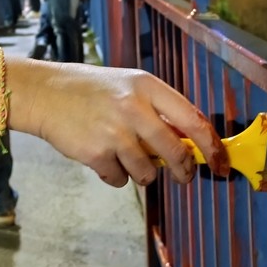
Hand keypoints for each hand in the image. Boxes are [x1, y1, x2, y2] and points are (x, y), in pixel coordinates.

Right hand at [6, 58, 229, 186]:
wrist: (45, 93)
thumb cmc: (91, 90)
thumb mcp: (128, 86)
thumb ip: (158, 110)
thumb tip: (190, 144)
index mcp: (147, 86)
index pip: (193, 120)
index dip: (212, 147)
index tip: (221, 163)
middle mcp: (134, 107)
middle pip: (176, 153)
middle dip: (183, 170)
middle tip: (183, 175)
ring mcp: (114, 132)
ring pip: (148, 172)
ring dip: (142, 172)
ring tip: (124, 155)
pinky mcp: (96, 154)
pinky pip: (120, 179)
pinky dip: (115, 175)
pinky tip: (102, 156)